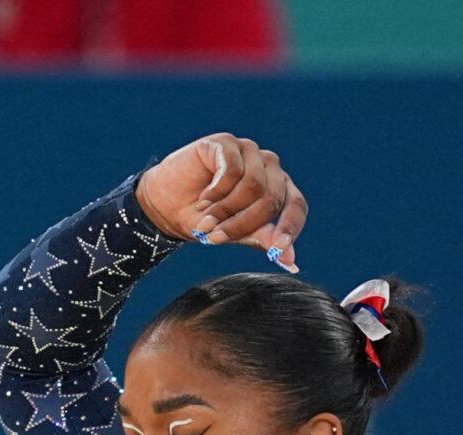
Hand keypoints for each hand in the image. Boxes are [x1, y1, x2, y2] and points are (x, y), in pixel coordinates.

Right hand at [138, 133, 307, 271]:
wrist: (166, 206)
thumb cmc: (204, 220)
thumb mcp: (236, 234)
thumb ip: (263, 240)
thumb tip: (292, 263)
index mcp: (278, 188)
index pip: (296, 205)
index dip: (290, 227)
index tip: (279, 251)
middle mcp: (268, 166)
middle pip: (271, 198)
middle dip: (242, 224)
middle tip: (216, 238)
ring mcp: (249, 151)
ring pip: (253, 185)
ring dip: (226, 209)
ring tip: (206, 219)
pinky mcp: (227, 142)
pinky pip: (232, 170)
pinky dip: (216, 191)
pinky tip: (203, 197)